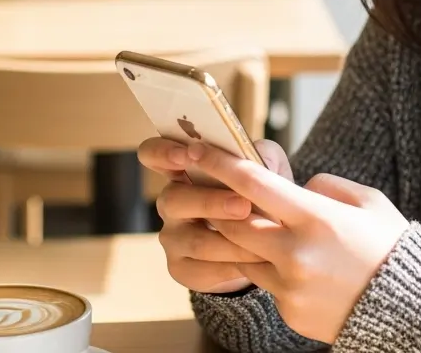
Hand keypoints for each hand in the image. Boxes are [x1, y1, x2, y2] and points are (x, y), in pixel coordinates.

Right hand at [137, 137, 293, 293]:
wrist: (266, 245)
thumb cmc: (260, 197)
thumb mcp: (267, 170)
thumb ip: (262, 156)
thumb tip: (259, 156)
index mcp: (183, 170)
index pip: (154, 153)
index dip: (163, 151)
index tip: (187, 153)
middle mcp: (171, 202)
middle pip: (173, 199)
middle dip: (210, 202)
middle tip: (244, 205)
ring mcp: (172, 237)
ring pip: (195, 240)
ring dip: (232, 240)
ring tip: (264, 241)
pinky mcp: (180, 268)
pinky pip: (202, 269)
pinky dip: (232, 266)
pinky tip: (255, 263)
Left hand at [185, 144, 409, 343]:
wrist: (410, 310)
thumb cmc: (391, 248)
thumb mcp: (368, 202)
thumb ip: (326, 187)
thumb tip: (296, 188)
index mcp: (316, 218)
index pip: (252, 184)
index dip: (220, 164)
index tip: (196, 151)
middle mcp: (295, 252)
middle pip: (232, 222)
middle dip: (218, 205)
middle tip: (211, 191)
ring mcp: (289, 285)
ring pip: (241, 255)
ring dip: (240, 239)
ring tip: (252, 228)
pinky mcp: (288, 310)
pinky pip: (265, 282)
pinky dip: (270, 269)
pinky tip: (298, 266)